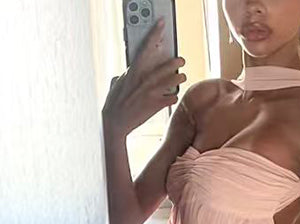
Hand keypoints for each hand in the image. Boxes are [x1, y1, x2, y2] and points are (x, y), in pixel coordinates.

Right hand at [101, 19, 186, 136]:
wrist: (116, 121)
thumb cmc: (116, 101)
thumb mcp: (120, 82)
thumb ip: (130, 73)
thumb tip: (134, 68)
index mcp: (134, 70)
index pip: (146, 47)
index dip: (155, 33)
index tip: (162, 24)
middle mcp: (144, 79)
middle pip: (166, 66)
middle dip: (176, 62)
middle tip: (181, 60)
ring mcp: (151, 92)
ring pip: (173, 81)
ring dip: (179, 78)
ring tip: (181, 77)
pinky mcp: (156, 105)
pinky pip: (171, 98)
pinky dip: (173, 97)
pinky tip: (172, 97)